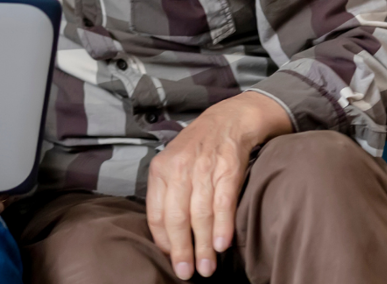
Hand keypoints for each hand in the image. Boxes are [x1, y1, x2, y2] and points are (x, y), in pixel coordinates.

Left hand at [145, 92, 292, 279]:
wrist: (230, 118)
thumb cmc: (199, 148)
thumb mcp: (173, 164)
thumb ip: (168, 195)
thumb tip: (167, 237)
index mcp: (161, 170)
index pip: (156, 213)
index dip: (163, 241)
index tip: (171, 259)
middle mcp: (180, 169)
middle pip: (176, 217)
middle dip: (181, 250)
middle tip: (186, 273)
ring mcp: (204, 169)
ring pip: (200, 215)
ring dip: (203, 245)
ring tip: (206, 268)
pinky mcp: (228, 169)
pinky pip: (223, 203)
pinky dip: (222, 226)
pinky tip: (220, 245)